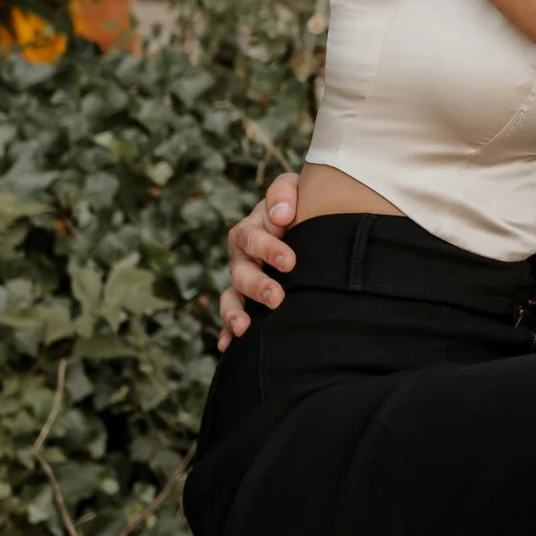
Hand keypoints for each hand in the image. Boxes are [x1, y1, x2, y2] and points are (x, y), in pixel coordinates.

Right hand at [216, 172, 300, 347]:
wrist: (308, 224)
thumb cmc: (301, 205)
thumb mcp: (295, 187)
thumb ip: (285, 192)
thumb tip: (280, 215)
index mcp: (251, 230)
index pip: (251, 238)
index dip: (268, 249)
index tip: (290, 261)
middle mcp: (242, 258)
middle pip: (241, 272)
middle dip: (257, 286)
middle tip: (277, 297)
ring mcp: (242, 282)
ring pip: (231, 297)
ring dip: (234, 313)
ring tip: (244, 327)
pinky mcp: (247, 302)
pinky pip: (232, 318)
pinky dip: (227, 332)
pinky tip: (227, 347)